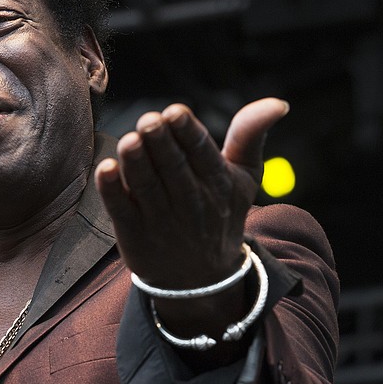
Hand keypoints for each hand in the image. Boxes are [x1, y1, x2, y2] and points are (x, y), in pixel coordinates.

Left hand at [94, 98, 288, 290]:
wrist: (201, 280)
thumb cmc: (220, 213)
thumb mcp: (244, 178)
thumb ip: (251, 136)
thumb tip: (278, 103)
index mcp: (217, 182)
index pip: (203, 153)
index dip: (188, 132)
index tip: (175, 112)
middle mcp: (190, 202)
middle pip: (173, 168)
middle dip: (161, 143)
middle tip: (149, 121)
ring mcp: (160, 220)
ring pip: (147, 187)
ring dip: (136, 163)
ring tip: (129, 141)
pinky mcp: (134, 234)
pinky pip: (122, 210)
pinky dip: (113, 191)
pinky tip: (104, 169)